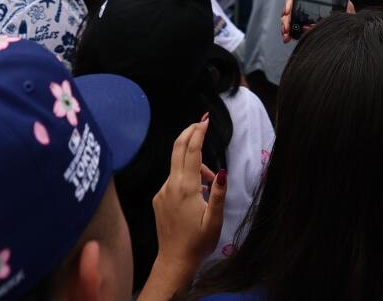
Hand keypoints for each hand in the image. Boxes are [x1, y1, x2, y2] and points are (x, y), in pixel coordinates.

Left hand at [142, 118, 227, 297]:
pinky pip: (173, 180)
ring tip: (211, 182)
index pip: (192, 152)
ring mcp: (162, 192)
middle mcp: (171, 186)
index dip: (199, 133)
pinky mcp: (159, 199)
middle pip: (178, 149)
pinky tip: (198, 193)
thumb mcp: (214, 220)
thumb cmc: (198, 243)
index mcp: (186, 188)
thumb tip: (223, 172)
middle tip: (201, 123)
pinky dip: (186, 177)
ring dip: (193, 164)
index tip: (205, 120)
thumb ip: (219, 194)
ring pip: (178, 167)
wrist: (174, 262)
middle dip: (189, 133)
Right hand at [279, 0, 355, 42]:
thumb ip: (346, 7)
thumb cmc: (344, 16)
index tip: (287, 11)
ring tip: (286, 36)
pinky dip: (288, 33)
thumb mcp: (346, 10)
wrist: (345, 29)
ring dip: (285, 27)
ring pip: (289, 19)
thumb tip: (345, 5)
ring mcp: (303, 17)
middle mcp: (307, 7)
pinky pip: (291, 28)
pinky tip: (287, 38)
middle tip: (286, 28)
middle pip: (291, 9)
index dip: (290, 3)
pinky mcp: (302, 28)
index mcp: (314, 0)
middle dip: (286, 19)